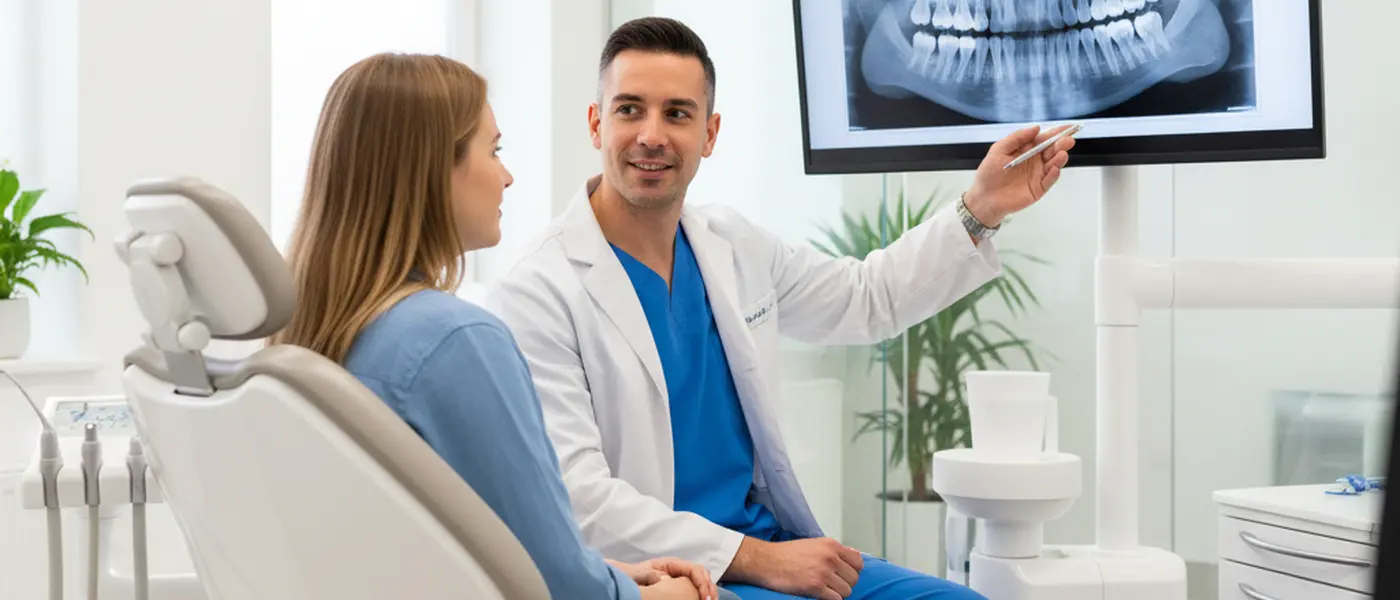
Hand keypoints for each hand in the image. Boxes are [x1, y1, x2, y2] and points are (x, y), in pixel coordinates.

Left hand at [610, 558, 718, 599]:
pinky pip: (696, 587)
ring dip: (709, 591)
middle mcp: (679, 568)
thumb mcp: (640, 574)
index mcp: (672, 563)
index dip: (701, 583)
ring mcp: (681, 576)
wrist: (627, 577)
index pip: (694, 569)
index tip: (703, 597)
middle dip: (709, 588)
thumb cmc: (633, 575)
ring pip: (702, 581)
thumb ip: (652, 574)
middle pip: (703, 574)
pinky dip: (702, 594)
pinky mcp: (681, 584)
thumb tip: (666, 579)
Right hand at [725, 537, 862, 599]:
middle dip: (844, 583)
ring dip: (837, 593)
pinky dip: (830, 599)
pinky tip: (820, 594)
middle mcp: (830, 557)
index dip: (852, 571)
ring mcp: (823, 572)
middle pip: (853, 578)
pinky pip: (836, 599)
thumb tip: (856, 556)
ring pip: (846, 591)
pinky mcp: (815, 587)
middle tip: (832, 583)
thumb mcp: (814, 544)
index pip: (858, 562)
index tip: (843, 574)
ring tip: (825, 589)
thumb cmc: (787, 553)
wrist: (766, 561)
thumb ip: (835, 550)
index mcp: (831, 545)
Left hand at [963, 124, 1076, 226]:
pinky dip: (1053, 175)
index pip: (1044, 139)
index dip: (1056, 133)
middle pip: (1051, 150)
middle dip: (1061, 144)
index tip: (1068, 127)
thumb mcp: (999, 150)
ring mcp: (1038, 175)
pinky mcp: (1038, 189)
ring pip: (1053, 164)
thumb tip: (1036, 128)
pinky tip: (1054, 168)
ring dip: (1059, 158)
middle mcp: (1035, 161)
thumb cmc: (989, 173)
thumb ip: (1017, 138)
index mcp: (1026, 150)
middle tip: (1068, 140)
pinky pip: (1048, 181)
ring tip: (1062, 153)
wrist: (984, 198)